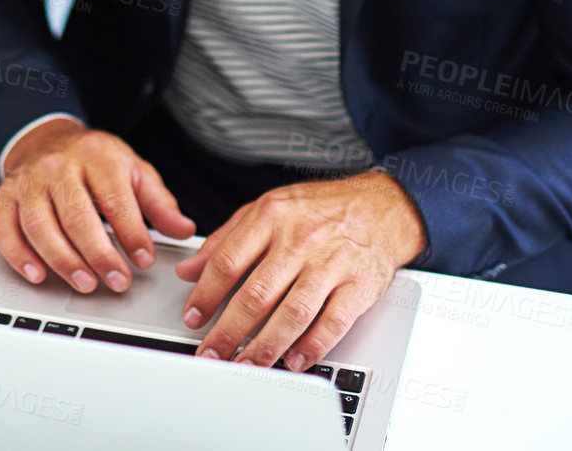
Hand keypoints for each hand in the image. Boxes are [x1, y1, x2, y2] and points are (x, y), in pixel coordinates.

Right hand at [0, 118, 195, 291]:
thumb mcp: (133, 170)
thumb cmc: (94, 160)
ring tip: (86, 283)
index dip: (132, 234)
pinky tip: (38, 275)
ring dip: (63, 261)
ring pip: (40, 226)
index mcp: (97, 156)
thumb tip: (184, 230)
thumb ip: (158, 202)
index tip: (144, 260)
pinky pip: (5, 229)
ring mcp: (28, 181)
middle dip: (99, 255)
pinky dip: (19, 256)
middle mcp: (59, 166)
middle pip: (77, 216)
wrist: (48, 138)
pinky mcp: (5, 196)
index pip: (115, 200)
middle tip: (118, 281)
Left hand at [175, 171, 424, 370]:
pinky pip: (333, 322)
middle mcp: (300, 239)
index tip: (193, 318)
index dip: (205, 295)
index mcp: (271, 217)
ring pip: (293, 313)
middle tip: (212, 353)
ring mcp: (331, 263)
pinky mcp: (359, 285)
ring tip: (246, 364)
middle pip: (256, 293)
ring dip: (266, 346)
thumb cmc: (320, 210)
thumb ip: (225, 240)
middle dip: (229, 331)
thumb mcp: (266, 209)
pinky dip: (311, 347)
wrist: (381, 207)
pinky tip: (294, 361)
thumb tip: (190, 270)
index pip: (228, 261)